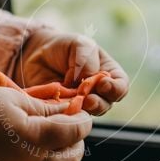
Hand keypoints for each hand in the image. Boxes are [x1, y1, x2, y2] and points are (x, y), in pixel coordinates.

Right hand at [0, 90, 91, 160]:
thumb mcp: (12, 98)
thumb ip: (44, 107)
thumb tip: (68, 108)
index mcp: (34, 138)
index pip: (75, 132)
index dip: (84, 119)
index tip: (81, 107)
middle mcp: (30, 160)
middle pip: (72, 158)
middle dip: (78, 138)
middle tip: (70, 118)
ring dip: (61, 147)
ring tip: (50, 126)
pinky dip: (39, 150)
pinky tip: (27, 132)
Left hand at [13, 27, 129, 115]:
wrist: (38, 54)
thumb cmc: (64, 47)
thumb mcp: (78, 44)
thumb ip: (86, 60)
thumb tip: (86, 80)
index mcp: (108, 73)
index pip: (121, 86)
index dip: (116, 89)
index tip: (103, 84)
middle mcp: (98, 91)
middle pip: (107, 104)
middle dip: (99, 103)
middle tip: (88, 98)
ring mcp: (82, 103)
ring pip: (89, 114)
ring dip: (84, 110)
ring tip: (75, 102)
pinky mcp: (65, 109)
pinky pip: (70, 116)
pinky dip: (67, 113)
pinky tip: (60, 105)